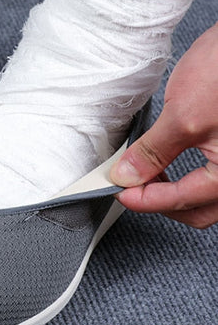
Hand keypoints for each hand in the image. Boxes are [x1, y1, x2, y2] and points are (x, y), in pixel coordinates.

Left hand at [110, 22, 217, 228]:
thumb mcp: (183, 116)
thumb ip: (154, 152)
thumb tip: (127, 176)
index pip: (183, 203)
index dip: (145, 200)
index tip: (117, 190)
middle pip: (196, 208)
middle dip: (159, 200)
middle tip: (128, 185)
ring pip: (202, 194)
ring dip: (170, 189)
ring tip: (142, 173)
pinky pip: (207, 174)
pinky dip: (183, 174)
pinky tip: (164, 160)